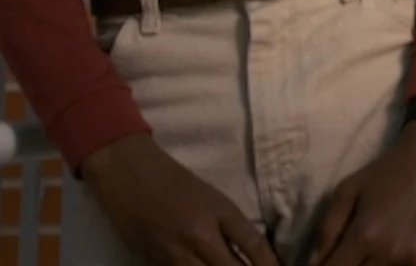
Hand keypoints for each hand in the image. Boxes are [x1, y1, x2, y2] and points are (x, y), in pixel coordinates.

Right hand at [80, 133, 280, 265]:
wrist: (129, 175)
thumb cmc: (176, 182)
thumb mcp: (213, 198)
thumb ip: (231, 227)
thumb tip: (251, 254)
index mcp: (219, 212)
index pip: (253, 245)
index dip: (269, 263)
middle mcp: (199, 235)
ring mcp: (174, 254)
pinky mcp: (154, 263)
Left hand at [310, 120, 415, 265]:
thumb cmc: (388, 170)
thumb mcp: (348, 190)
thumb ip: (327, 230)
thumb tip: (314, 263)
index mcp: (366, 236)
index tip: (331, 259)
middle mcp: (392, 253)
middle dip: (352, 265)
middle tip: (354, 250)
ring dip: (375, 265)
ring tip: (377, 246)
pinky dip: (399, 265)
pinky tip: (401, 246)